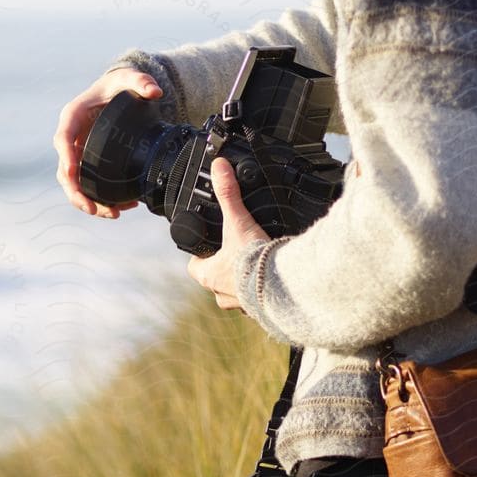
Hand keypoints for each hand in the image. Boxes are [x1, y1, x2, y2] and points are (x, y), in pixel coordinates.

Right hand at [53, 67, 166, 217]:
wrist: (119, 93)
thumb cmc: (118, 85)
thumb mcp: (128, 78)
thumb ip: (140, 81)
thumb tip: (154, 91)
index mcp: (73, 116)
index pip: (63, 138)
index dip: (65, 157)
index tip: (71, 173)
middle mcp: (71, 137)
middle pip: (65, 170)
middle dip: (76, 192)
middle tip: (92, 209)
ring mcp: (79, 153)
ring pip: (75, 184)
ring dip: (89, 202)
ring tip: (111, 215)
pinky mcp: (89, 163)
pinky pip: (89, 185)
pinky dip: (101, 199)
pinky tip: (120, 208)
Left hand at [188, 155, 271, 309]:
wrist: (282, 288)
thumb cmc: (254, 262)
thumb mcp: (238, 222)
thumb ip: (228, 194)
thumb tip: (219, 167)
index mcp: (210, 276)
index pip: (195, 267)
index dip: (199, 255)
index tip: (206, 245)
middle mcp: (222, 294)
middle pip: (215, 280)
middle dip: (224, 268)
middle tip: (235, 252)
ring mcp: (242, 304)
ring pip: (236, 292)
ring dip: (244, 280)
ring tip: (256, 265)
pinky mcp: (262, 309)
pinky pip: (258, 300)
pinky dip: (263, 289)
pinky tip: (272, 277)